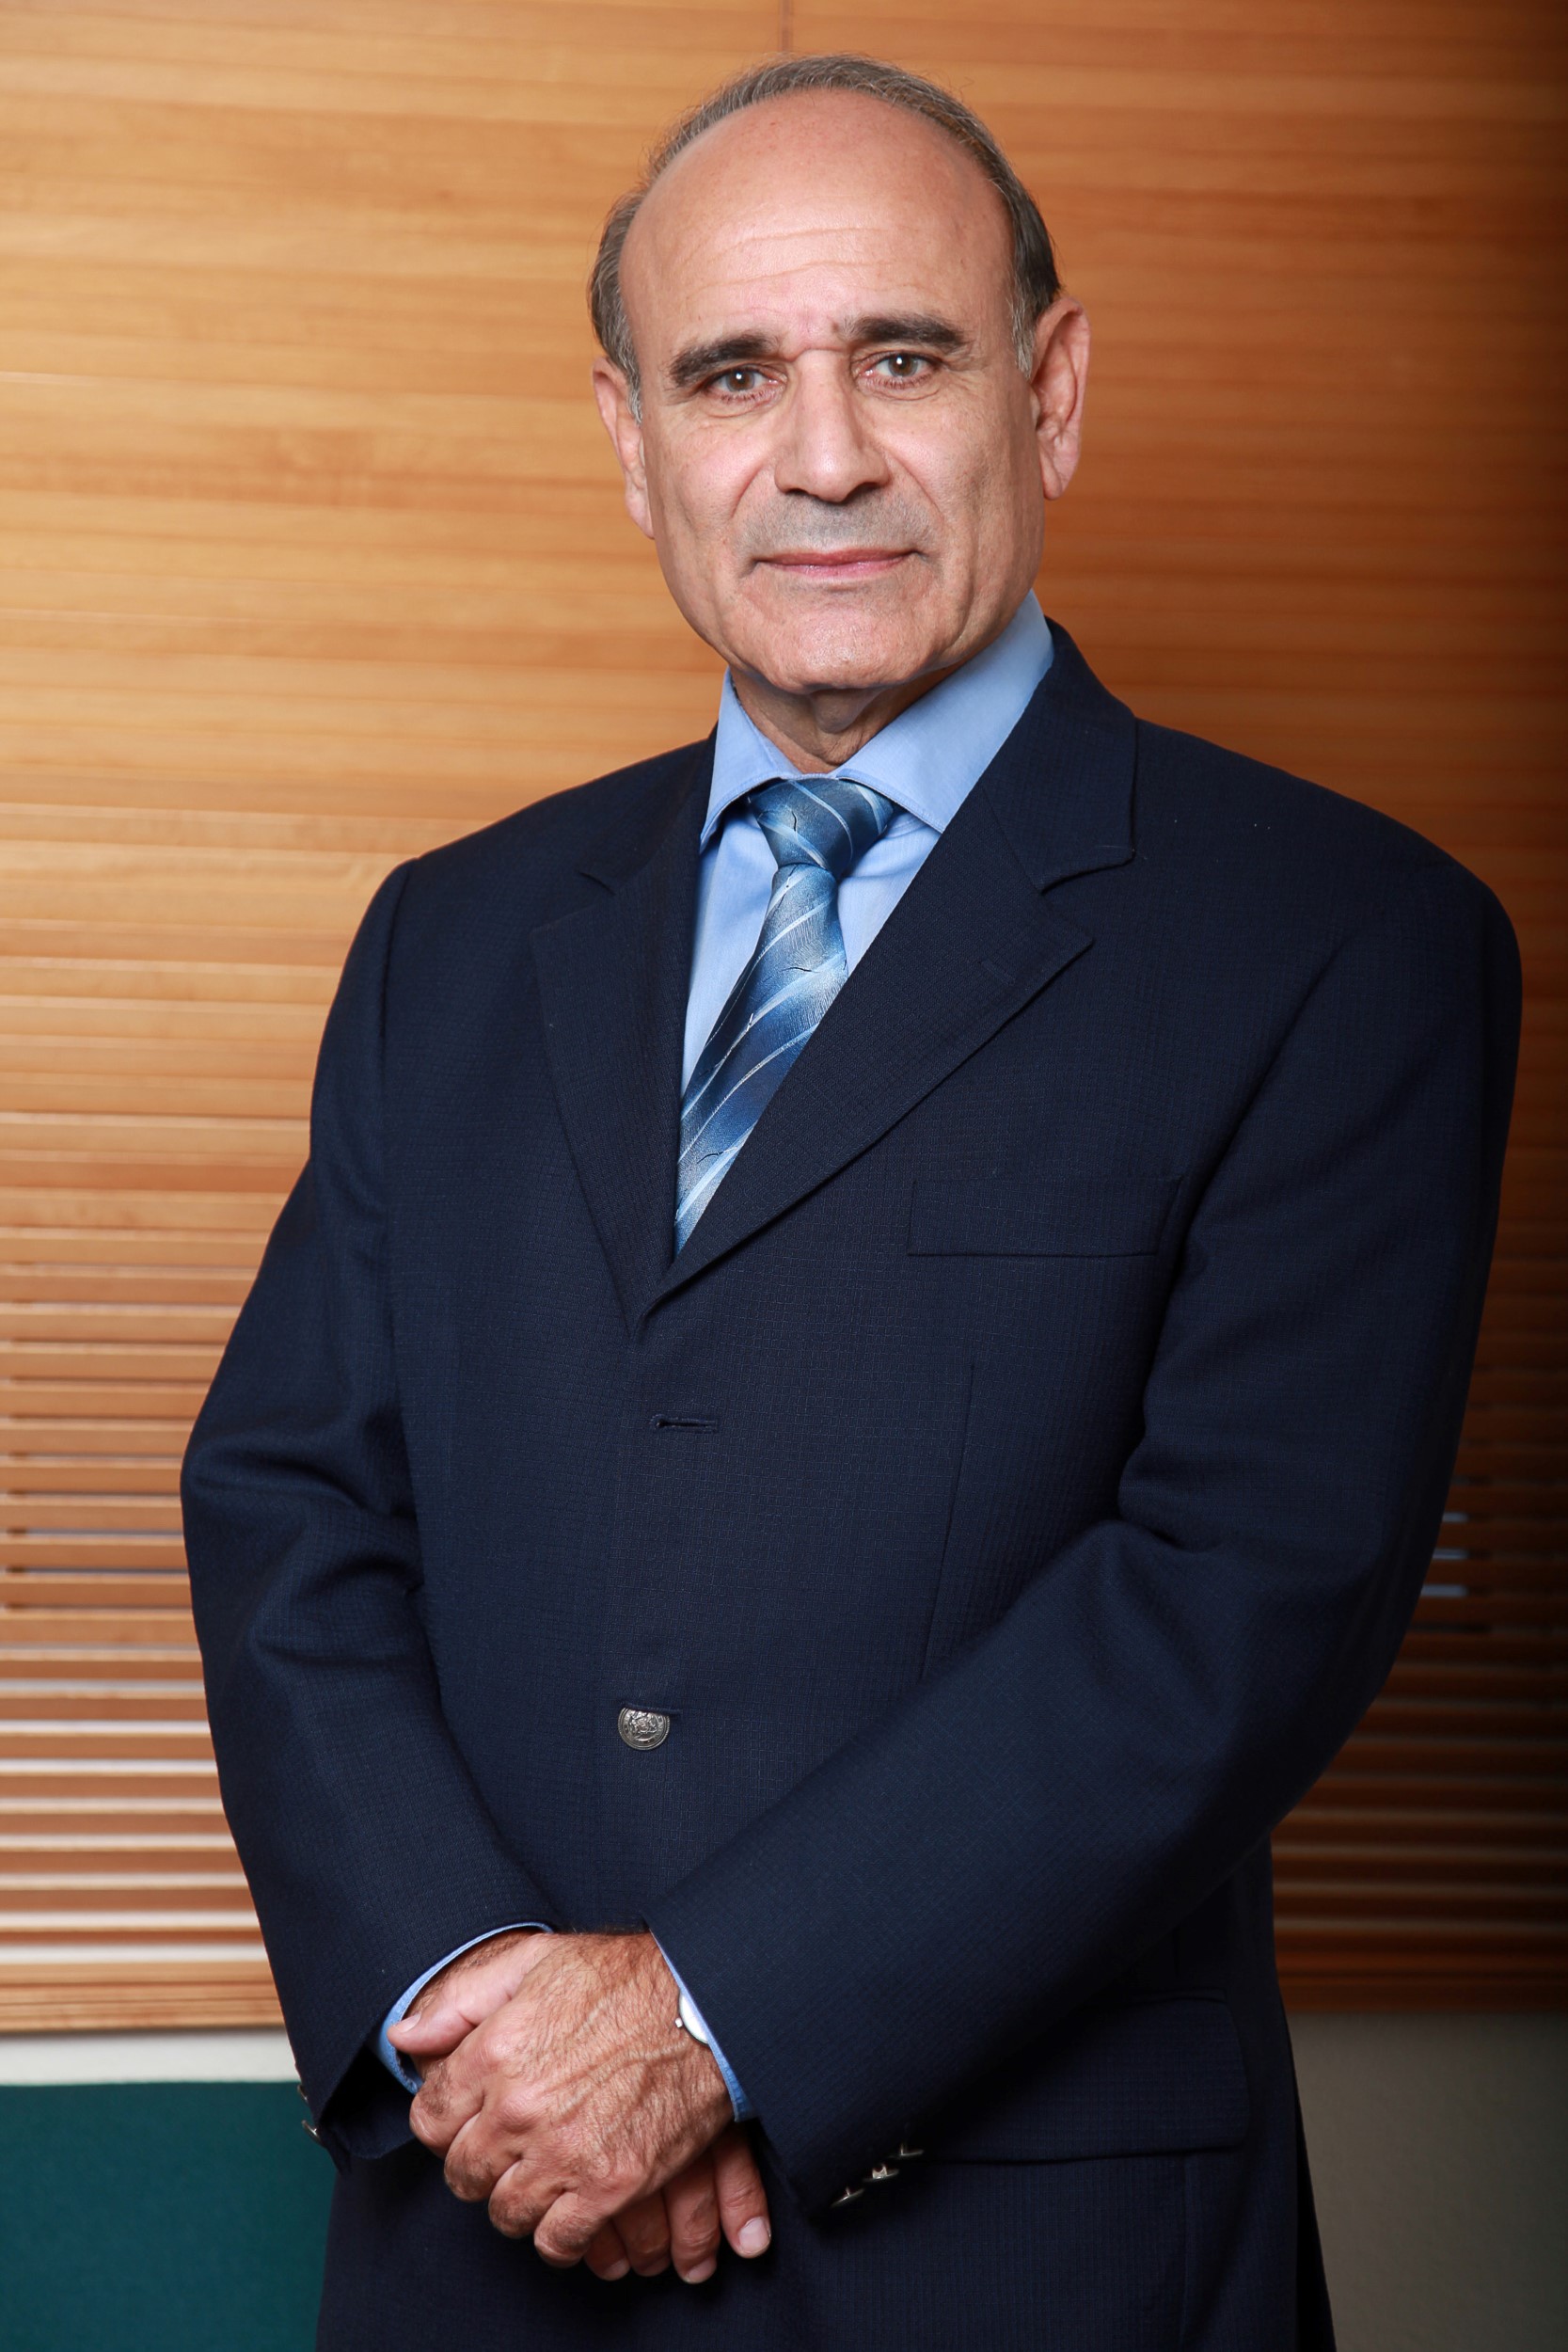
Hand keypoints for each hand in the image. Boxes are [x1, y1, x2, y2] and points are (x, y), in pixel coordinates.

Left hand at [391, 1930, 769, 2276]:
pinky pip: (557, 2240)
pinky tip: (569, 2208)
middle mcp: (519, 2108)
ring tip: (539, 2176)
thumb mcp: (535, 1963)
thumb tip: (404, 2037)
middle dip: (478, 2163)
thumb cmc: (624, 1978)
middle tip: (506, 2149)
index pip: (428, 2120)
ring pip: (505, 2212)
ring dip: (517, 2199)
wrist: (706, 2004)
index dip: (444, 2123)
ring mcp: (563, 2152)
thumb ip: (461, 2001)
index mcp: (494, 2053)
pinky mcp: (609, 2185)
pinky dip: (558, 2235)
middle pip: (463, 2172)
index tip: (466, 2119)